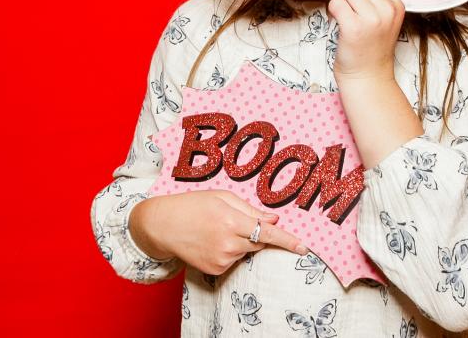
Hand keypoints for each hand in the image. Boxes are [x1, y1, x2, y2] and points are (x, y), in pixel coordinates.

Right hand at [129, 190, 307, 275]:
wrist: (163, 225)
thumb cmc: (194, 205)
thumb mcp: (222, 197)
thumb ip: (250, 209)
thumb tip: (275, 218)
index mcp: (231, 220)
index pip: (267, 232)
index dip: (288, 240)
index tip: (304, 247)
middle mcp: (228, 243)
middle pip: (259, 241)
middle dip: (256, 232)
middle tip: (234, 221)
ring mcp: (221, 259)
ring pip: (246, 250)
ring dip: (240, 241)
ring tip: (216, 230)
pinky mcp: (215, 270)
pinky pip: (234, 260)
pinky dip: (229, 251)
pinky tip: (212, 242)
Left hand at [318, 0, 404, 83]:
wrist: (368, 77)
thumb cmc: (367, 48)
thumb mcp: (374, 18)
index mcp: (396, 4)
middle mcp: (388, 10)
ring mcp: (373, 19)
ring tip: (337, 8)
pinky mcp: (356, 29)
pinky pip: (336, 4)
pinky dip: (331, 8)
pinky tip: (335, 19)